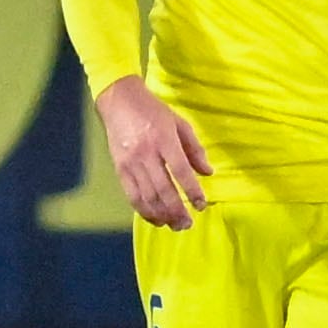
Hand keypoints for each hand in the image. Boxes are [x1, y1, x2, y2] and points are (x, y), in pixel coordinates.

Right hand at [96, 74, 213, 228]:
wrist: (120, 102)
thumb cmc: (153, 111)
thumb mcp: (180, 123)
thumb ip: (195, 149)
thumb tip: (208, 173)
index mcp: (164, 140)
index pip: (180, 171)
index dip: (192, 191)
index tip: (201, 205)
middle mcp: (146, 154)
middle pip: (162, 189)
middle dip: (176, 211)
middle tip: (188, 224)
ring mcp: (130, 163)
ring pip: (146, 197)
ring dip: (161, 215)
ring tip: (175, 225)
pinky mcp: (119, 169)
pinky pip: (132, 196)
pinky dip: (144, 211)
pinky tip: (156, 219)